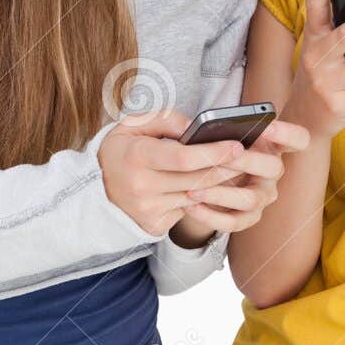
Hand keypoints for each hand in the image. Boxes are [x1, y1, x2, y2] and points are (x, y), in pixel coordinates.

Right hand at [97, 108, 250, 236]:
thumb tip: (196, 127)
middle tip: (249, 156)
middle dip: (227, 167)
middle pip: (197, 179)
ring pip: (197, 196)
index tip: (236, 145)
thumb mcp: (132, 125)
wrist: (95, 191)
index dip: (213, 152)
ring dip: (221, 184)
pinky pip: (188, 210)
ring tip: (237, 169)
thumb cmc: (121, 152)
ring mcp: (149, 210)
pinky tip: (214, 187)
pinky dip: (203, 198)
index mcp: (137, 157)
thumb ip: (165, 120)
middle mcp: (142, 187)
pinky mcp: (155, 225)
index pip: (182, 157)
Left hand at [178, 117, 309, 236]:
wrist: (207, 176)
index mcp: (273, 145)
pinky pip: (233, 222)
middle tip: (222, 156)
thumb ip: (220, 127)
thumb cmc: (217, 148)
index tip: (266, 126)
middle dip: (246, 161)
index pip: (298, 138)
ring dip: (220, 194)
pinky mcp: (250, 217)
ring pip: (250, 199)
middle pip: (272, 167)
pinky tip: (189, 205)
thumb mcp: (222, 133)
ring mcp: (264, 196)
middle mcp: (273, 171)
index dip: (287, 133)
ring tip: (193, 188)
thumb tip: (204, 128)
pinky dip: (209, 216)